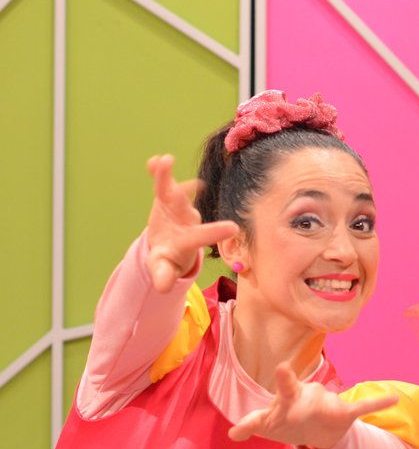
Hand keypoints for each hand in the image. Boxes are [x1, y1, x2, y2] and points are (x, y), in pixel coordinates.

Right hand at [145, 155, 237, 291]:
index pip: (200, 236)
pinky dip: (157, 173)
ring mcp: (174, 208)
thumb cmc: (169, 258)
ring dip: (165, 177)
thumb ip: (164, 275)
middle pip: (185, 208)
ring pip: (171, 191)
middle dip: (188, 200)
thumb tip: (163, 288)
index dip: (214, 233)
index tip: (235, 227)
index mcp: (187, 240)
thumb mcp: (164, 269)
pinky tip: (153, 160)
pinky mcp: (164, 198)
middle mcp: (185, 221)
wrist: (168, 241)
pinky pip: (160, 183)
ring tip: (162, 161)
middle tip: (197, 186)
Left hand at [228, 365, 397, 448]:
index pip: (282, 389)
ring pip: (328, 403)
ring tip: (328, 415)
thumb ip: (252, 424)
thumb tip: (231, 434)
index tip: (281, 367)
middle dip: (290, 385)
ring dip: (328, 410)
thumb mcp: (269, 423)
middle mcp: (307, 396)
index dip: (282, 380)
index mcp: (288, 400)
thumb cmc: (290, 420)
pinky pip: (362, 407)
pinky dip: (378, 403)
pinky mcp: (345, 413)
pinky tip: (393, 398)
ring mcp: (327, 404)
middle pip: (298, 391)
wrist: (318, 429)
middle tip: (282, 371)